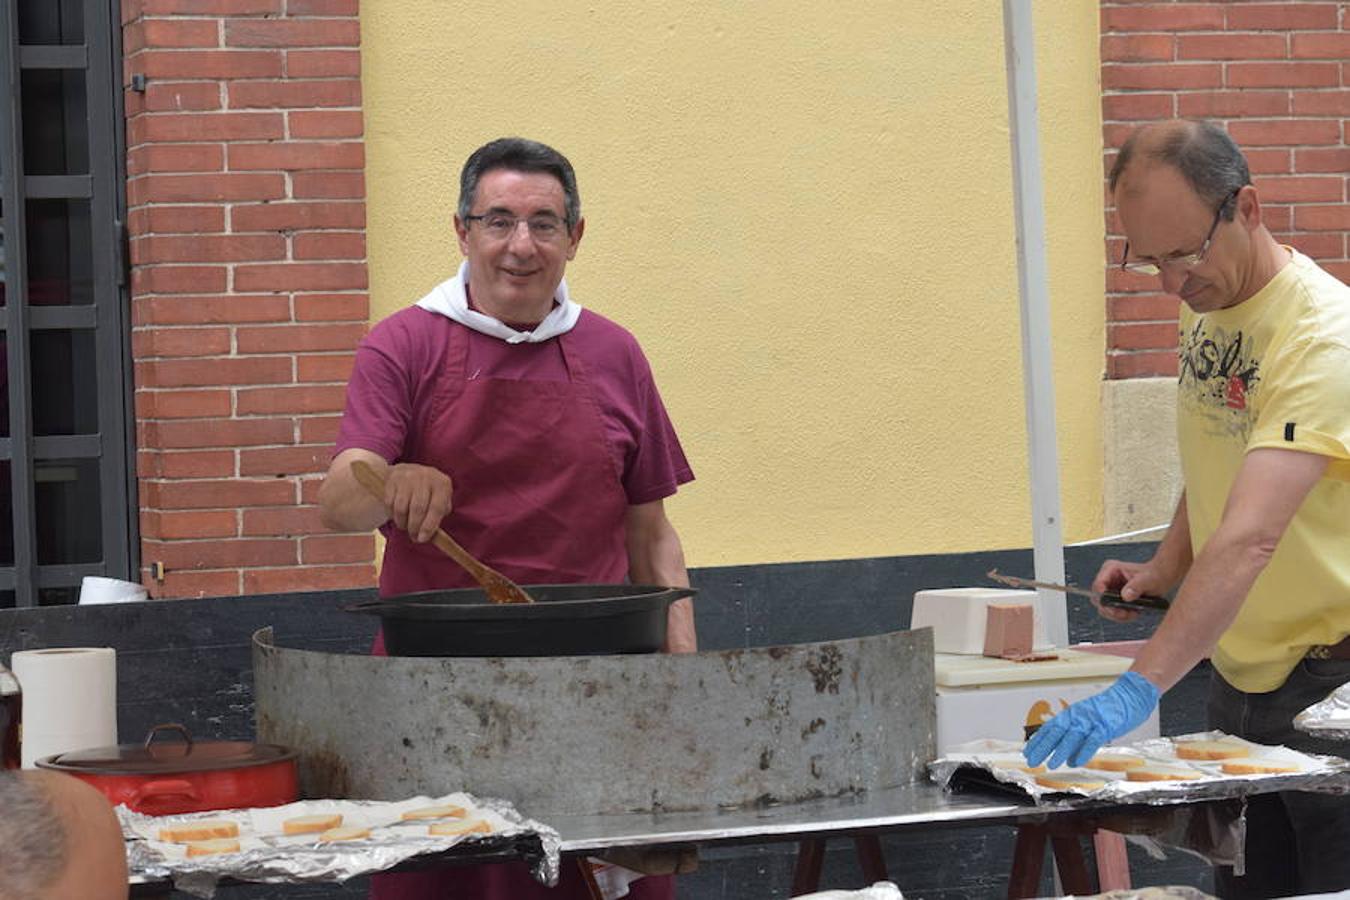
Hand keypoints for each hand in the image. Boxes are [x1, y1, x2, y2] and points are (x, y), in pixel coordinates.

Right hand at [383, 463, 452, 542]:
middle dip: (414, 527)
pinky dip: (392, 515)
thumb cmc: (429, 490)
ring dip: (403, 523)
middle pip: (418, 508)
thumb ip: (440, 514)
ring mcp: (408, 477)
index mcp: (442, 483)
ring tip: (406, 527)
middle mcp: (425, 477)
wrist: (410, 470)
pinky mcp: (393, 479)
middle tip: (414, 537)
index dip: (429, 526)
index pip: (437, 508)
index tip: (423, 539)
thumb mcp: (442, 498)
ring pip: (402, 508)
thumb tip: (430, 533)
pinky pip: (390, 503)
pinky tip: (398, 517)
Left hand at [1023, 671, 1159, 768]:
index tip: (1027, 753)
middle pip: (1056, 733)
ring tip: (1050, 765)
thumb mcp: (1089, 722)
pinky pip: (1093, 740)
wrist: (1131, 694)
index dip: (1038, 741)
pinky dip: (1084, 752)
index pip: (1050, 729)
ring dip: (1060, 751)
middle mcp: (1078, 716)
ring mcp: (1091, 720)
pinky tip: (1076, 762)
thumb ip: (1078, 739)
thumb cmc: (1110, 711)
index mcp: (1072, 715)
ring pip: (1072, 737)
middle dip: (1042, 748)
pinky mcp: (1106, 726)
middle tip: (1031, 761)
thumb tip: (1069, 759)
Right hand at [1091, 559, 1170, 622]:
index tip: (1112, 605)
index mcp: (1110, 569)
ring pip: (1104, 608)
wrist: (1161, 578)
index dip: (1102, 597)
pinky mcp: (1114, 599)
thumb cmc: (1154, 574)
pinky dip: (1121, 616)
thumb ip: (1136, 586)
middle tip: (1124, 613)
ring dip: (1116, 614)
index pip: (1098, 585)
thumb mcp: (1147, 579)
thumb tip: (1125, 596)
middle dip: (1110, 609)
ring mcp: (1110, 589)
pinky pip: (1112, 611)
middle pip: (1098, 599)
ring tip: (1131, 614)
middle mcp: (1107, 579)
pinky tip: (1132, 613)